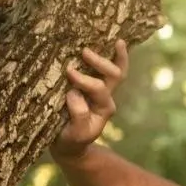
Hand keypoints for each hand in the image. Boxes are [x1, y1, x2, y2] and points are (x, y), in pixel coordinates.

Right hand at [52, 39, 128, 162]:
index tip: (69, 73)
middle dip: (101, 63)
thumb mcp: (75, 135)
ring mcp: (102, 89)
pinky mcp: (93, 84)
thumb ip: (78, 116)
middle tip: (84, 52)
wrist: (70, 145)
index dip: (85, 80)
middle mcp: (106, 96)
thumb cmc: (72, 140)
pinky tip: (109, 40)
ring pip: (116, 69)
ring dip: (111, 54)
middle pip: (115, 75)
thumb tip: (74, 93)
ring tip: (99, 39)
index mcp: (104, 108)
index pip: (99, 88)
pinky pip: (106, 68)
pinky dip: (110, 54)